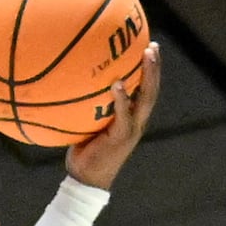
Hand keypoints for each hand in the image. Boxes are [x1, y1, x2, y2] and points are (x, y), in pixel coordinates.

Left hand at [63, 42, 162, 189]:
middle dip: (154, 68)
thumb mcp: (87, 124)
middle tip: (153, 46)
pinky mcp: (120, 138)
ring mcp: (131, 129)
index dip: (150, 70)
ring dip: (148, 76)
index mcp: (132, 118)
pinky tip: (117, 84)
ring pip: (146, 99)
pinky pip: (123, 115)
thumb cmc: (84, 150)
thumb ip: (88, 105)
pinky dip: (121, 99)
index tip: (149, 47)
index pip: (145, 90)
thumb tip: (70, 81)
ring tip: (146, 55)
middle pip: (152, 90)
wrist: (86, 179)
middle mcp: (136, 121)